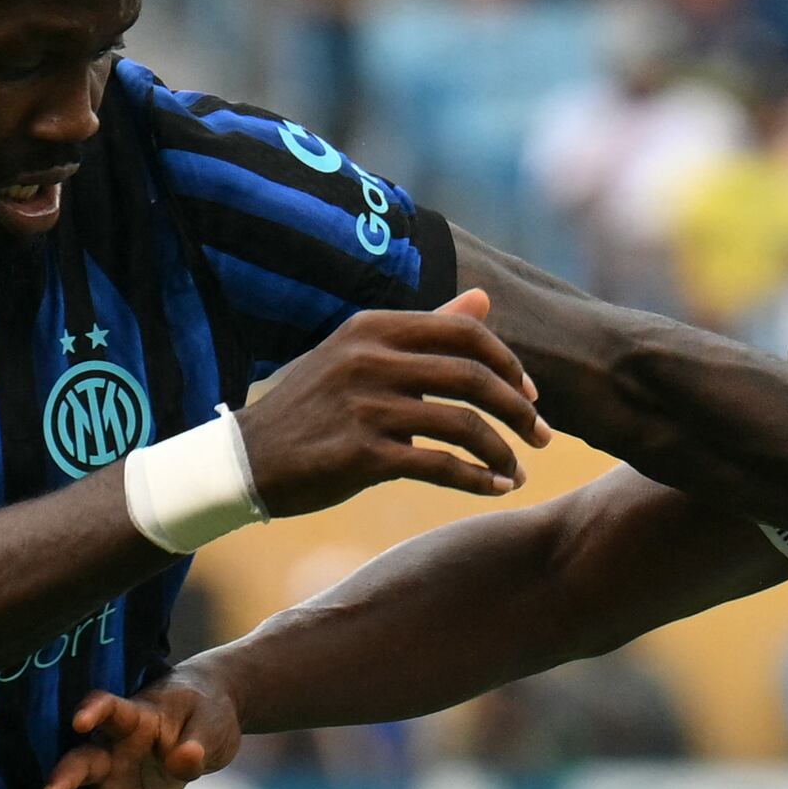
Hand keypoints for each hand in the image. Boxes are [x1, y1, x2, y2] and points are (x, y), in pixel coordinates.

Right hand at [30, 666, 243, 788]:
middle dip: (63, 783)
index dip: (94, 711)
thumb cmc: (202, 715)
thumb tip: (186, 757)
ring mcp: (114, 784)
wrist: (202, 730)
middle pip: (82, 765)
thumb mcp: (210, 725)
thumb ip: (198, 743)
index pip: (110, 710)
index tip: (79, 722)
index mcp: (135, 721)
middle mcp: (113, 753)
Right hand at [236, 288, 551, 512]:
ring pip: (464, 424)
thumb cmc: (313, 408)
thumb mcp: (361, 355)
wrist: (245, 460)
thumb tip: (484, 298)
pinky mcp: (360, 455)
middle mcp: (370, 359)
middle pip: (473, 377)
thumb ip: (426, 329)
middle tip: (542, 436)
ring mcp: (364, 406)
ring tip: (518, 471)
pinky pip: (440, 466)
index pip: (465, 333)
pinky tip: (495, 490)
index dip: (509, 364)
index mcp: (373, 327)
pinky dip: (477, 479)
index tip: (530, 395)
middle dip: (519, 410)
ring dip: (503, 451)